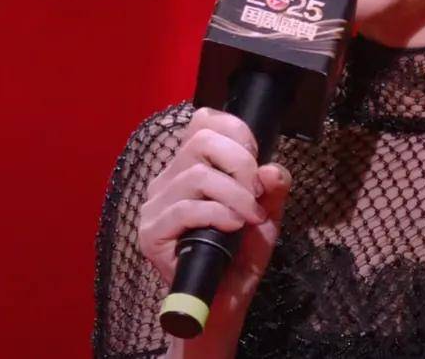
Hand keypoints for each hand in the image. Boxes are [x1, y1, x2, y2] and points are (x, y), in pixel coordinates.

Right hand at [139, 107, 291, 309]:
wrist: (225, 302)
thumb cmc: (240, 255)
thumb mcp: (267, 215)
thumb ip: (273, 189)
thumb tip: (272, 169)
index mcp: (191, 167)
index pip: (203, 122)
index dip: (235, 131)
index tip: (255, 159)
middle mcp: (169, 180)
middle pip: (201, 140)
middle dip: (240, 162)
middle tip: (255, 192)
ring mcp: (156, 206)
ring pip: (196, 175)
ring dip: (234, 194)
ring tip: (248, 217)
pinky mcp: (151, 234)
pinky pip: (185, 209)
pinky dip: (218, 214)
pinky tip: (232, 228)